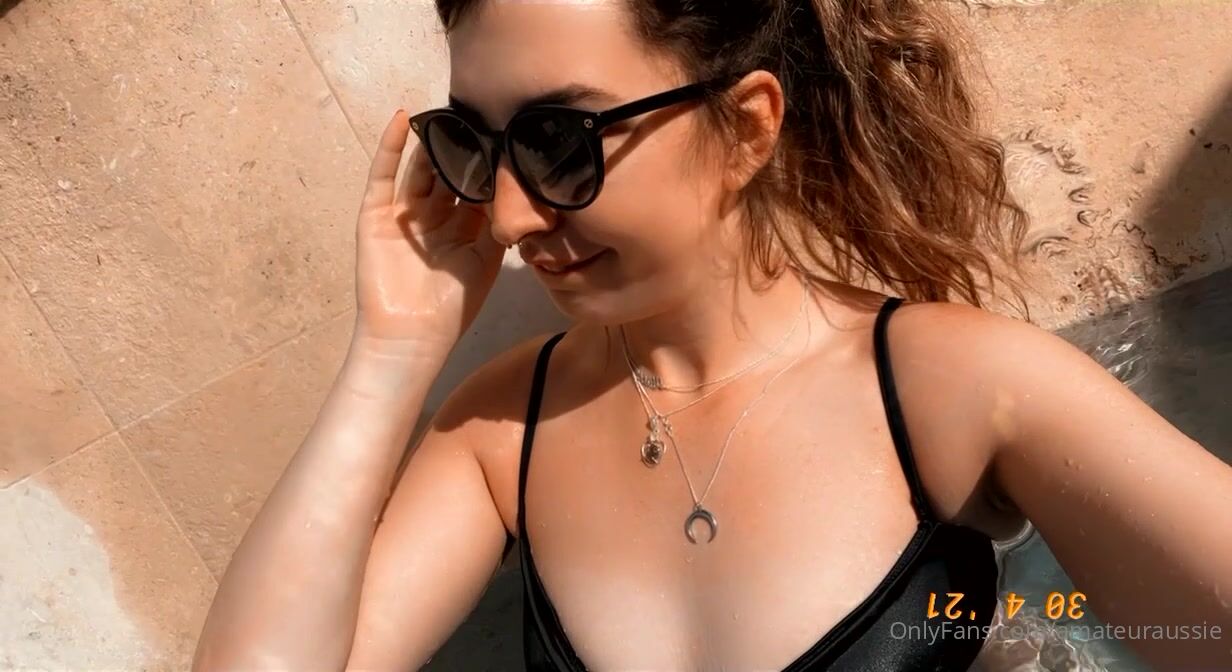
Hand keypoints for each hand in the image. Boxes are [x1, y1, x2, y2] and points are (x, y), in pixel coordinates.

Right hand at [351, 110, 504, 357]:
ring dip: (431, 143)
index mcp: (462, 231)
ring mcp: (403, 215)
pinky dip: (390, 147)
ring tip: (445, 111)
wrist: (410, 335)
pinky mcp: (375, 215)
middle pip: (447, 174)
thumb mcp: (485, 262)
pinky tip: (403, 119)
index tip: (503, 132)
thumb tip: (517, 186)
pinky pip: (383, 176)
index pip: (475, 188)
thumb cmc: (452, 306)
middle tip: (477, 113)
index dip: (487, 164)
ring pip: (419, 170)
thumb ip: (497, 224)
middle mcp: (434, 219)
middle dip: (461, 148)